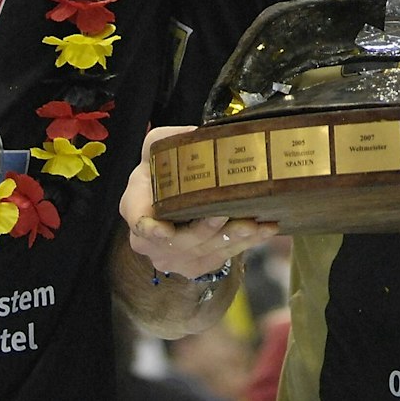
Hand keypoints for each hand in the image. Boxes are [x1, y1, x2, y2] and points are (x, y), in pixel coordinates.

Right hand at [120, 125, 276, 279]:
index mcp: (136, 207)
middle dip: (208, 230)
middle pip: (180, 241)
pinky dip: (244, 245)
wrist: (168, 205)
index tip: (164, 230)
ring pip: (204, 252)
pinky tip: (264, 231)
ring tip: (256, 224)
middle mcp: (149, 241)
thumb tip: (194, 133)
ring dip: (233, 239)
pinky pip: (220, 258)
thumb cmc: (161, 176)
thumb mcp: (156, 152)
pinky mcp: (193, 267)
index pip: (139, 222)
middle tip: (233, 216)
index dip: (151, 229)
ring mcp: (170, 258)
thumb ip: (167, 140)